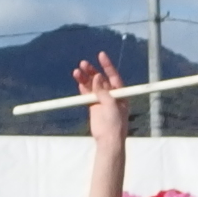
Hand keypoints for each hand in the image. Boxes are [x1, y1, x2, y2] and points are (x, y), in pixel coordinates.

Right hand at [76, 51, 127, 196]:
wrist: (108, 141)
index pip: (114, 76)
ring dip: (85, 78)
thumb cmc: (115, 125)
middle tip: (83, 64)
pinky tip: (78, 80)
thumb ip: (104, 91)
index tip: (101, 55)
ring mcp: (102, 101)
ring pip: (92, 86)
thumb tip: (97, 77)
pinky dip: (82, 87)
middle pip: (101, 79)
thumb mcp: (111, 105)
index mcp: (120, 94)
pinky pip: (87, 94)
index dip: (107, 65)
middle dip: (92, 71)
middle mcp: (111, 95)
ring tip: (76, 72)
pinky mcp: (94, 107)